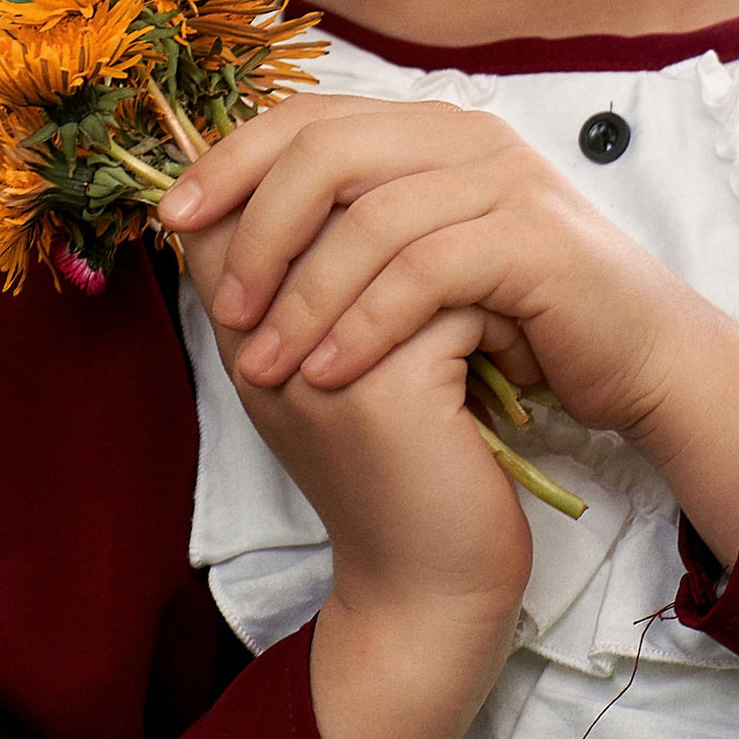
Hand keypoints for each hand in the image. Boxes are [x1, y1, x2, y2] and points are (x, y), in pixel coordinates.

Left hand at [163, 98, 738, 553]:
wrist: (634, 363)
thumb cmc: (514, 320)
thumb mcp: (411, 269)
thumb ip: (334, 237)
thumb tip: (211, 231)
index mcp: (425, 131)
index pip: (305, 118)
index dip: (228, 161)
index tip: (171, 221)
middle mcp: (464, 137)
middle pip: (324, 151)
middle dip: (256, 228)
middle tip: (224, 307)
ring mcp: (504, 181)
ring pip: (370, 220)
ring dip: (303, 297)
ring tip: (266, 365)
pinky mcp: (535, 240)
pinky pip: (426, 272)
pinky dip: (366, 324)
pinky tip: (331, 372)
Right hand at [167, 199, 529, 738]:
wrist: (435, 586)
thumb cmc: (405, 466)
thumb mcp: (346, 364)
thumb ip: (324, 280)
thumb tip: (343, 171)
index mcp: (241, 330)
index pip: (232, 193)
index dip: (290, 153)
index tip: (366, 153)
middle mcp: (258, 342)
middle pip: (288, 187)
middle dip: (367, 168)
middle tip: (437, 174)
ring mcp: (312, 365)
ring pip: (371, 228)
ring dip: (433, 227)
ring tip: (479, 255)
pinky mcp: (380, 394)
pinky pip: (430, 290)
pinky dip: (478, 295)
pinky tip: (506, 332)